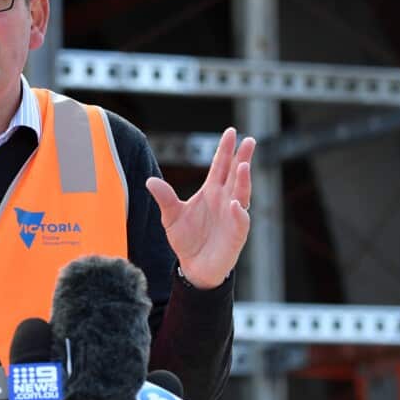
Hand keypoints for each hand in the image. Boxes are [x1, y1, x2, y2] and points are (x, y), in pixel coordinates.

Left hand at [145, 127, 255, 289]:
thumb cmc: (186, 239)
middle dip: (242, 158)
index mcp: (211, 192)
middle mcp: (225, 200)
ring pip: (242, 194)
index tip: (231, 132)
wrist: (193, 267)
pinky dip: (238, 213)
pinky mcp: (236, 235)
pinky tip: (235, 204)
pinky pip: (240, 221)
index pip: (220, 166)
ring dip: (244, 181)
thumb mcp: (171, 216)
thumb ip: (164, 198)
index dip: (225, 150)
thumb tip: (150, 181)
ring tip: (243, 166)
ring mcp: (233, 216)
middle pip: (236, 175)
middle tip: (248, 141)